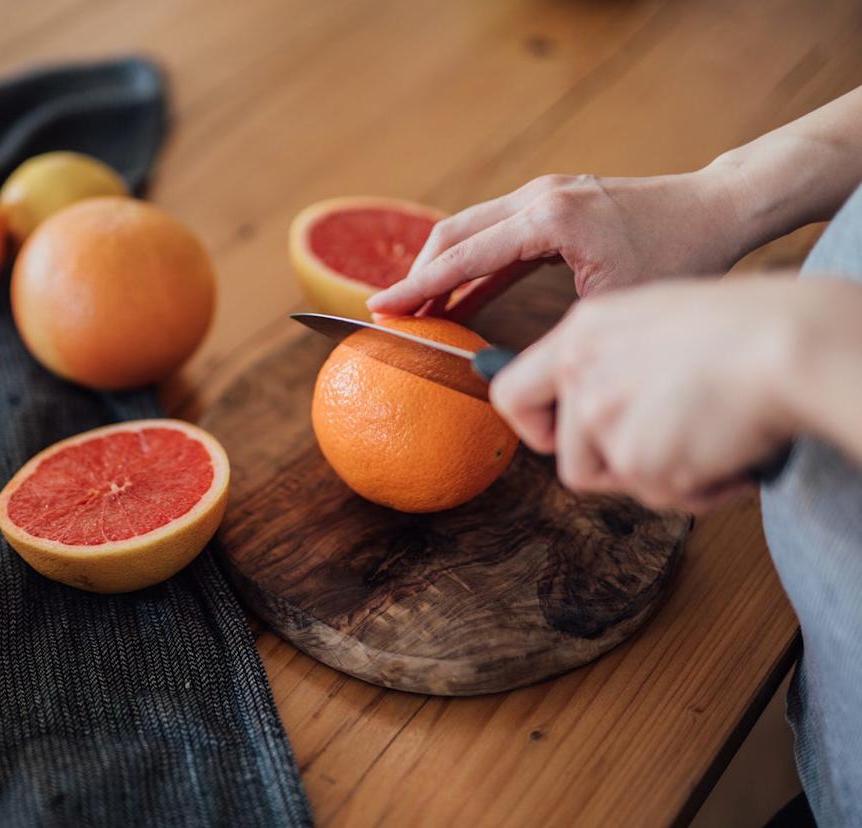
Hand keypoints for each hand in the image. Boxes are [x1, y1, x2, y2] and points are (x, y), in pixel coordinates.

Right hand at [367, 170, 747, 315]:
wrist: (715, 207)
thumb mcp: (613, 304)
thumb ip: (555, 330)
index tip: (380, 308)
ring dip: (442, 268)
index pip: (463, 254)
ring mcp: (544, 193)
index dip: (417, 286)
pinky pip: (496, 233)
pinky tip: (459, 297)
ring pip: (470, 229)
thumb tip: (513, 369)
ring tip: (418, 310)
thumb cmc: (677, 255)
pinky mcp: (552, 201)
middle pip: (454, 232)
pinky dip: (472, 264)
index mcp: (549, 218)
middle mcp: (539, 196)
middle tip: (390, 313)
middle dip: (418, 275)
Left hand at [489, 277, 807, 512]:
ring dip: (661, 475)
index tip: (557, 438)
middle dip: (617, 466)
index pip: (511, 394)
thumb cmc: (746, 326)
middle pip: (569, 459)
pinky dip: (702, 487)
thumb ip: (613, 358)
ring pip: (618, 481)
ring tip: (710, 438)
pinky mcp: (637, 459)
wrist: (788, 344)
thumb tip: (591, 400)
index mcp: (581, 334)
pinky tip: (732, 450)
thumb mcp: (655, 321)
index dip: (533, 427)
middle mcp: (581, 376)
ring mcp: (603, 419)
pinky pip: (664, 497)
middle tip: (669, 444)